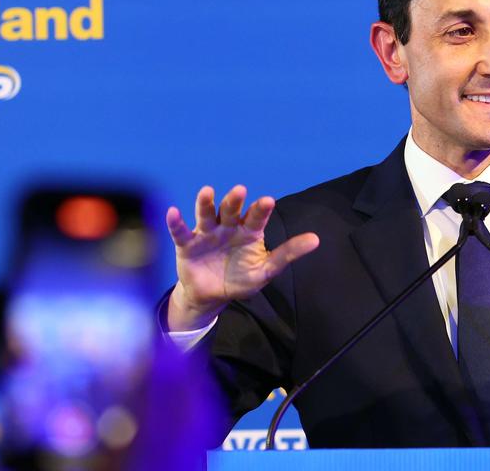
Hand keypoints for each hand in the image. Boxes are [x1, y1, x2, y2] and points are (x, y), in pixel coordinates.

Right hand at [165, 185, 318, 330]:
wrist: (211, 296)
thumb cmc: (241, 279)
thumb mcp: (266, 270)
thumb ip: (287, 254)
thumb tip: (316, 239)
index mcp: (249, 232)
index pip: (256, 218)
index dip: (260, 210)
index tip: (267, 201)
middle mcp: (228, 227)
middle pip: (231, 210)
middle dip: (234, 201)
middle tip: (239, 191)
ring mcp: (207, 233)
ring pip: (206, 214)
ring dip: (206, 203)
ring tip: (207, 191)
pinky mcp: (187, 244)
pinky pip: (181, 232)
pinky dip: (176, 222)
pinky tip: (173, 212)